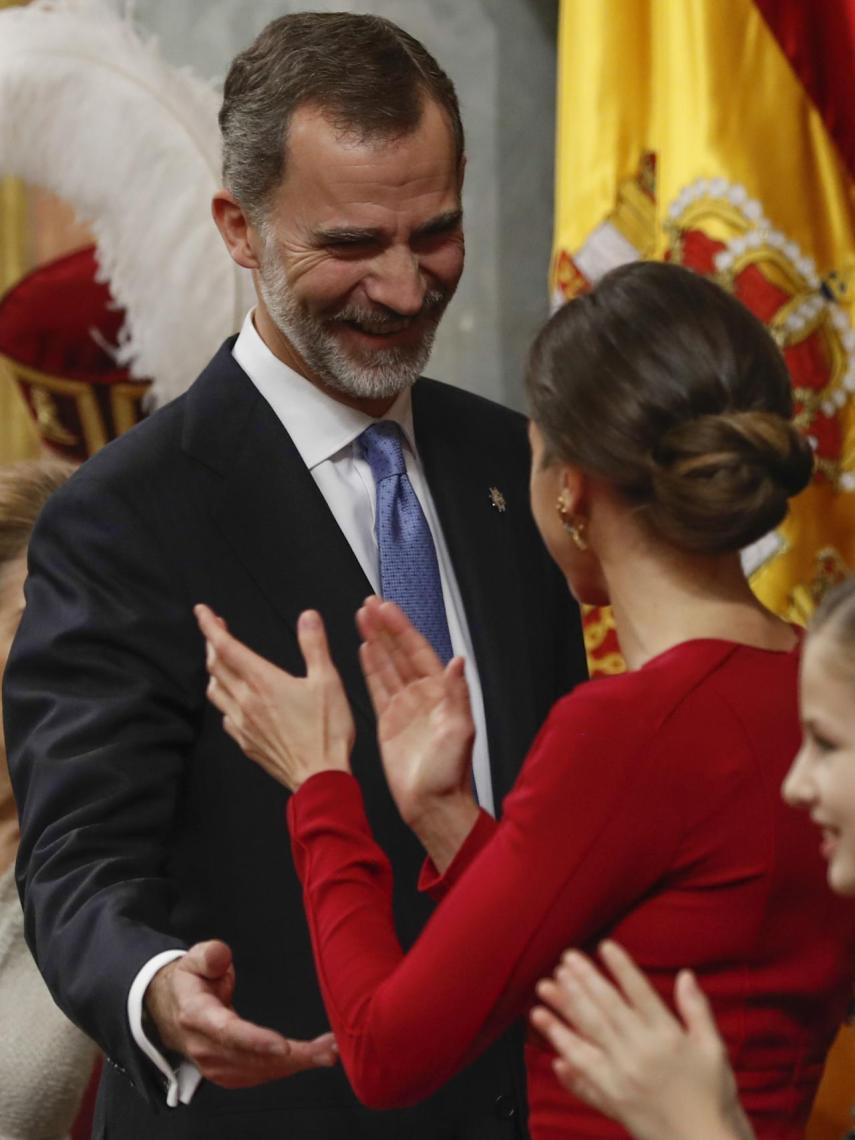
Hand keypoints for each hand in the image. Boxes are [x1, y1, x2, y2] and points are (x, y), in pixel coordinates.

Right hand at [145, 940, 336, 1087]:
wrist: (173, 1010)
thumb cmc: (191, 980)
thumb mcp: (194, 958)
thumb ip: (209, 955)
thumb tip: (222, 955)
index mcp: (196, 1015)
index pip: (227, 1032)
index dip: (255, 1041)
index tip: (283, 1046)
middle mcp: (205, 1047)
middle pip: (252, 1058)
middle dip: (293, 1056)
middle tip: (328, 1050)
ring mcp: (215, 1065)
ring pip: (261, 1071)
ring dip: (298, 1064)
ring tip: (330, 1051)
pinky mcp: (228, 1073)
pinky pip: (261, 1075)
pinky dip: (289, 1069)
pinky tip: (312, 1058)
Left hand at [195, 604, 353, 791]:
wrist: (319, 776)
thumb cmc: (325, 732)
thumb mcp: (328, 680)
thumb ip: (314, 645)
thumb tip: (308, 618)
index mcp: (263, 681)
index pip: (226, 647)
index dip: (210, 626)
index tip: (202, 612)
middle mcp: (246, 701)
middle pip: (215, 666)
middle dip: (212, 643)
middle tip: (216, 630)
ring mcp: (242, 724)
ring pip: (215, 691)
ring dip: (214, 671)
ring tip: (222, 662)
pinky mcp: (246, 742)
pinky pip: (225, 716)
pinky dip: (225, 701)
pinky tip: (235, 701)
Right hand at [357, 598, 477, 865]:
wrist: (432, 805)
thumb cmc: (450, 774)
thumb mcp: (459, 730)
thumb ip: (457, 694)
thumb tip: (458, 662)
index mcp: (441, 693)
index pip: (418, 651)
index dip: (402, 629)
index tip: (388, 609)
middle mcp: (423, 696)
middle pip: (400, 652)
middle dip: (385, 628)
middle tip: (370, 604)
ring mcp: (405, 707)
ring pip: (387, 665)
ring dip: (375, 641)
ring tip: (362, 618)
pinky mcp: (389, 722)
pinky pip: (377, 688)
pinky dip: (370, 667)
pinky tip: (364, 650)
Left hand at [530, 941, 752, 1139]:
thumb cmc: (714, 1097)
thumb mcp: (714, 1049)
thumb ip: (696, 1010)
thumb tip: (685, 975)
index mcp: (667, 1037)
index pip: (638, 992)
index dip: (620, 967)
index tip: (604, 945)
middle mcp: (640, 1053)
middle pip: (605, 1008)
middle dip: (584, 980)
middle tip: (566, 958)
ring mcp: (622, 1077)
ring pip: (586, 1036)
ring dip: (563, 1011)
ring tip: (544, 989)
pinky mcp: (612, 1100)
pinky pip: (583, 1076)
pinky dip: (566, 1059)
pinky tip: (550, 1045)